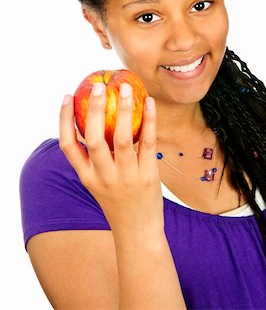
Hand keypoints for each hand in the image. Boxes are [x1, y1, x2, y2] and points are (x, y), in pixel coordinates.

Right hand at [59, 83, 163, 238]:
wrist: (138, 232)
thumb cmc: (117, 203)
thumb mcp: (98, 184)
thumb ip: (94, 159)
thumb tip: (95, 123)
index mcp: (86, 177)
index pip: (67, 146)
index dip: (63, 120)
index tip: (66, 97)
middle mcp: (103, 177)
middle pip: (93, 138)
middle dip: (94, 110)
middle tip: (98, 86)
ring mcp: (126, 177)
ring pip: (123, 138)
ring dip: (124, 110)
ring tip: (125, 88)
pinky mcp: (148, 176)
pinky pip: (148, 142)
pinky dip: (149, 120)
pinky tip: (149, 103)